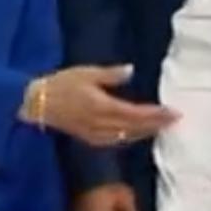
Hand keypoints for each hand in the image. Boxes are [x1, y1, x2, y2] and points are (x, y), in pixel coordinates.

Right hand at [27, 65, 178, 148]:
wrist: (36, 104)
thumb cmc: (60, 84)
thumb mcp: (86, 73)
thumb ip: (110, 74)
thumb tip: (131, 70)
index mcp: (102, 107)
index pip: (136, 114)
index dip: (156, 115)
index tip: (173, 112)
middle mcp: (101, 124)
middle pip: (135, 128)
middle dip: (156, 125)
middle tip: (174, 120)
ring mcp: (95, 134)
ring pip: (127, 137)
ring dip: (145, 132)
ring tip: (161, 126)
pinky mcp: (90, 138)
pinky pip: (116, 141)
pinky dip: (131, 137)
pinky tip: (138, 133)